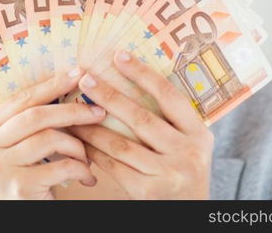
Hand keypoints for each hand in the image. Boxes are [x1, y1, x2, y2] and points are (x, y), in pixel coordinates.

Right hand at [0, 68, 106, 198]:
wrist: (22, 218)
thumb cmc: (28, 177)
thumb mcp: (20, 145)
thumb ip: (31, 119)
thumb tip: (71, 78)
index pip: (21, 99)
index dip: (51, 85)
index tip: (78, 73)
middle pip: (35, 116)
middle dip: (72, 111)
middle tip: (98, 111)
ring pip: (49, 139)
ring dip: (78, 146)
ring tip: (89, 156)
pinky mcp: (17, 188)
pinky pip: (60, 167)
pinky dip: (80, 170)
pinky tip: (87, 177)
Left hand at [67, 50, 213, 199]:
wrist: (190, 216)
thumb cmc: (183, 173)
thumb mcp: (189, 145)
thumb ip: (170, 121)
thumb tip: (129, 81)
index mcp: (199, 134)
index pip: (170, 96)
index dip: (143, 74)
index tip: (119, 55)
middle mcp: (188, 152)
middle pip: (140, 117)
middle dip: (109, 95)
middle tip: (85, 78)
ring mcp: (169, 173)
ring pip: (121, 143)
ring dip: (92, 126)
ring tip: (72, 110)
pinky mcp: (149, 192)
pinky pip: (114, 166)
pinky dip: (95, 151)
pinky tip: (81, 140)